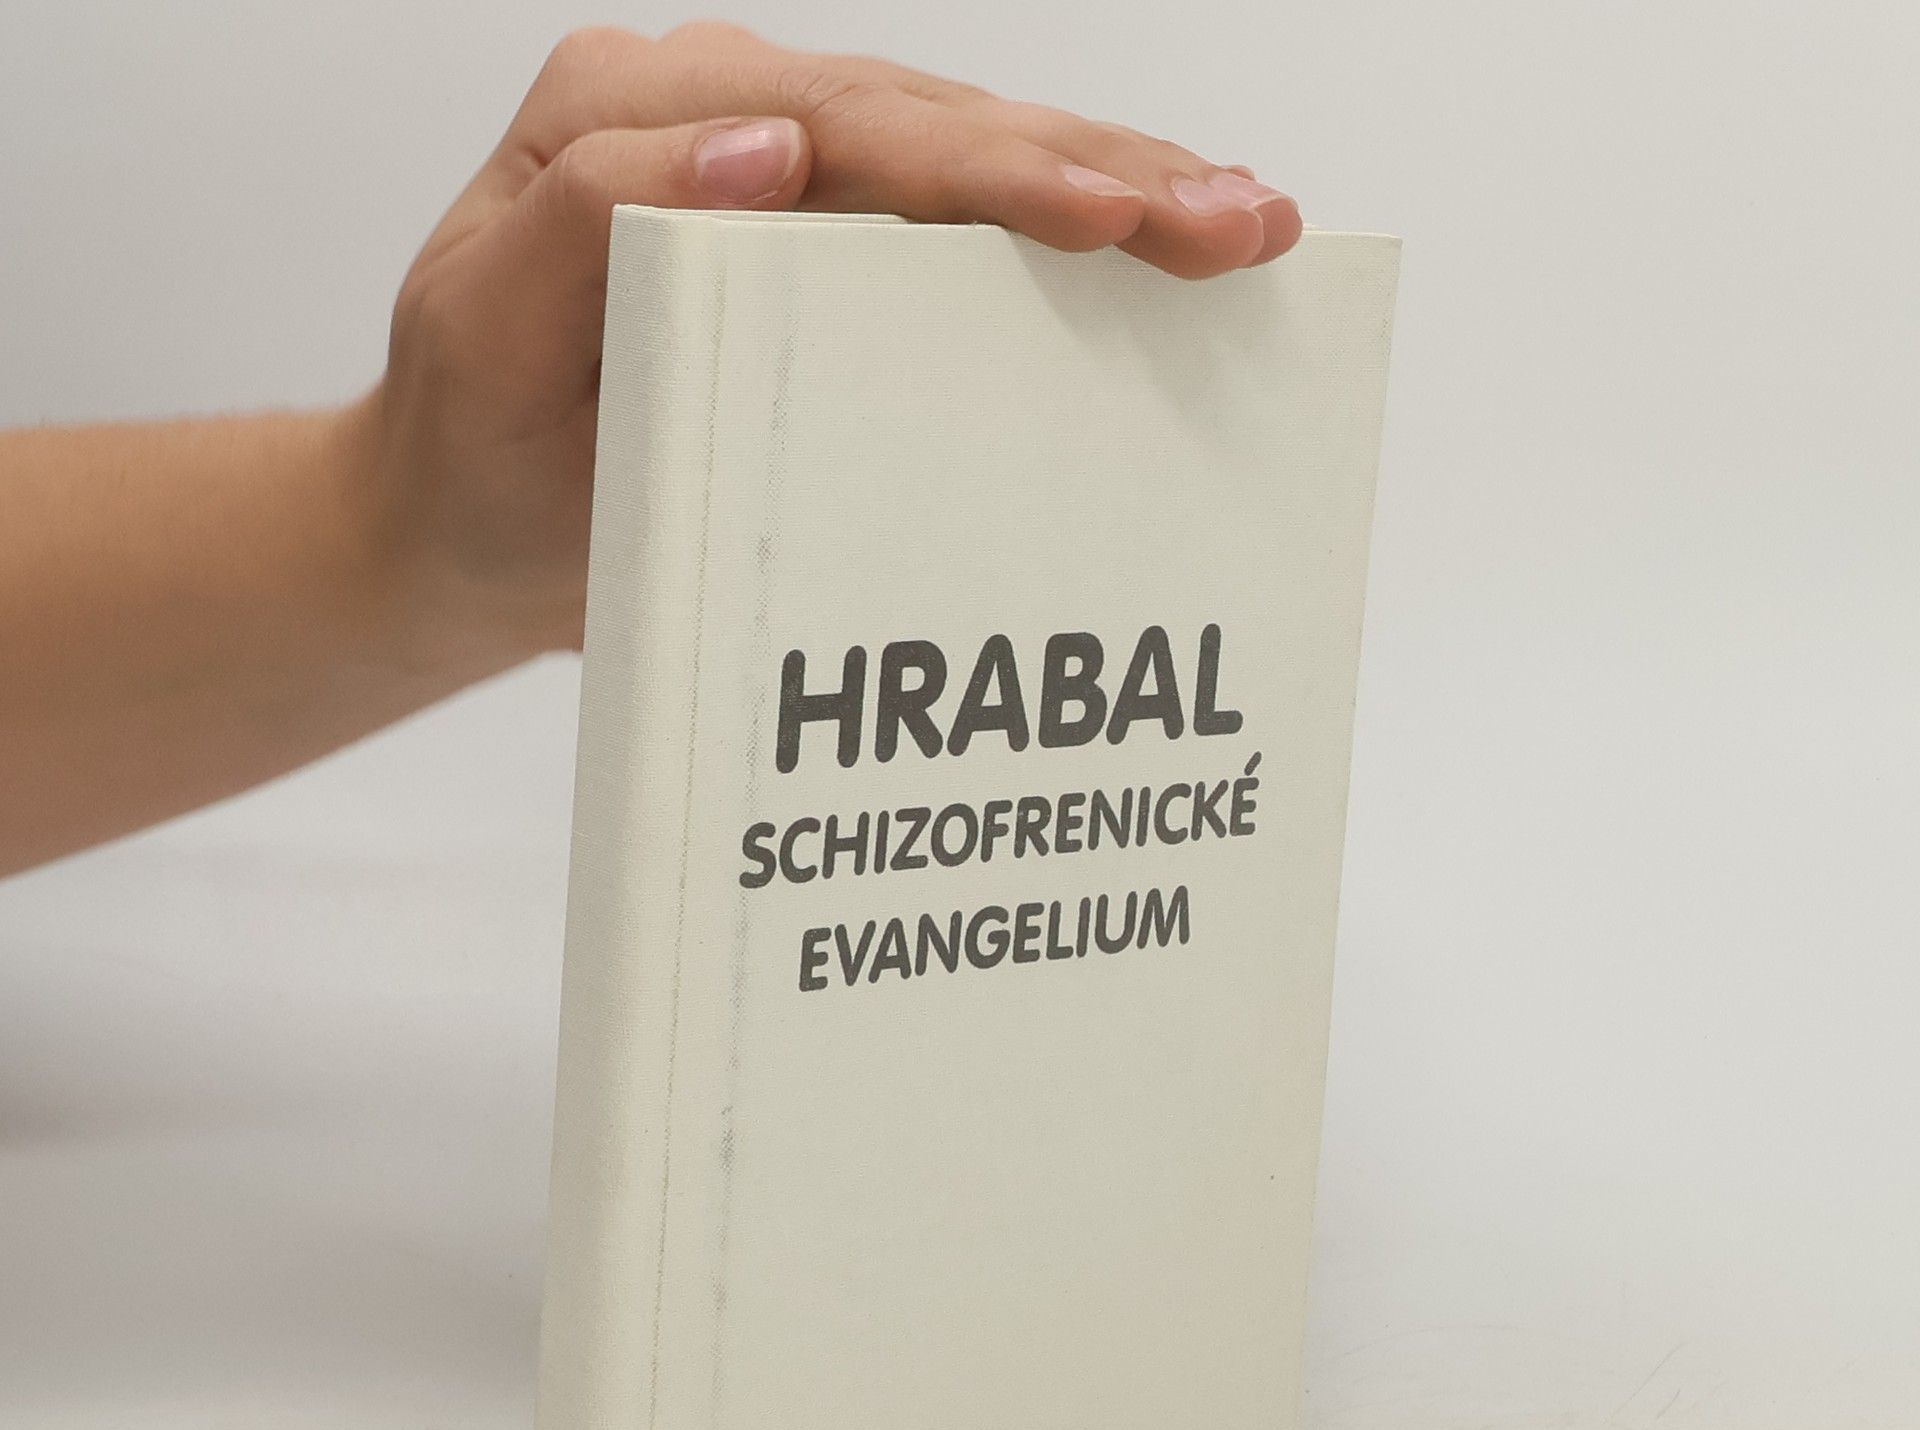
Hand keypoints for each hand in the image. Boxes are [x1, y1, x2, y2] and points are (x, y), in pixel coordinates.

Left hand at [365, 22, 1303, 668]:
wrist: (461, 520)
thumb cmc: (473, 449)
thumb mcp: (488, 340)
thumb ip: (595, 222)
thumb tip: (766, 148)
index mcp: (631, 121)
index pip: (843, 127)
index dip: (988, 169)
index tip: (1109, 219)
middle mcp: (719, 118)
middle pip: (937, 125)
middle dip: (1100, 169)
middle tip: (1237, 223)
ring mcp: (783, 173)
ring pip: (973, 157)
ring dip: (1118, 184)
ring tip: (1248, 223)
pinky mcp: (827, 241)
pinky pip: (957, 219)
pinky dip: (1068, 224)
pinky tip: (1165, 238)